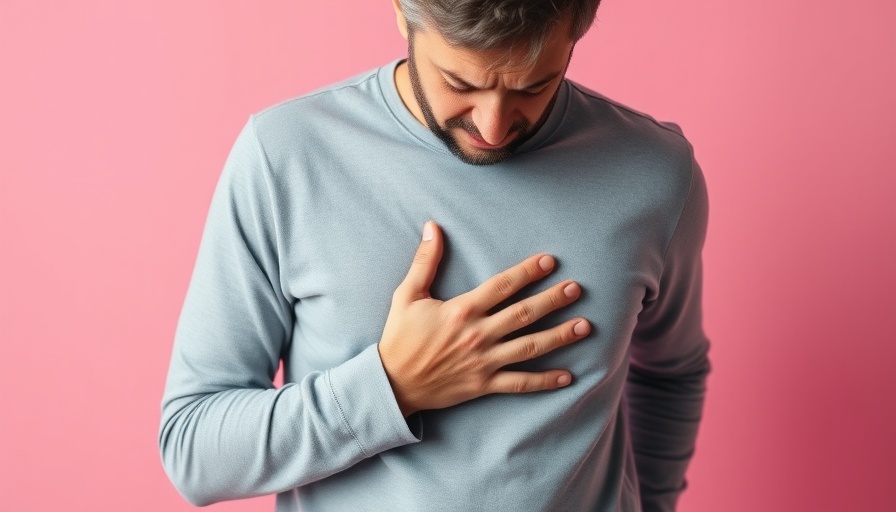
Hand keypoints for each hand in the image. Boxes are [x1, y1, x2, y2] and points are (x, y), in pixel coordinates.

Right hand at [378, 220, 590, 416]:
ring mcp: (484, 362)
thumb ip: (424, 261)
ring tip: (584, 326)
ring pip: (529, 347)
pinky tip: (568, 376)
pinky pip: (520, 383)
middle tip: (576, 288)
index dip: (527, 272)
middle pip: (524, 314)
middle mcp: (477, 335)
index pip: (502, 287)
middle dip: (553, 300)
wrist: (392, 383)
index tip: (549, 261)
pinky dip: (545, 381)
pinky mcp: (484, 384)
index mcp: (461, 310)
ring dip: (559, 336)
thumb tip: (432, 227)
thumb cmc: (399, 338)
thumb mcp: (406, 295)